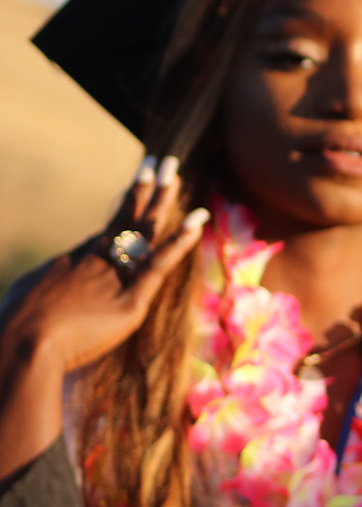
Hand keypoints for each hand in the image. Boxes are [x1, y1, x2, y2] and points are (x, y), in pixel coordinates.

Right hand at [0, 155, 209, 375]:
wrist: (21, 343)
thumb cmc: (14, 331)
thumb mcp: (25, 303)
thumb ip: (40, 295)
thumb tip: (37, 296)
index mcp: (69, 265)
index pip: (105, 235)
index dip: (124, 212)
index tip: (139, 191)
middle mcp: (94, 262)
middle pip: (125, 220)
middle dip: (144, 190)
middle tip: (160, 163)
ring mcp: (113, 277)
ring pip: (144, 232)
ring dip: (162, 202)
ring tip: (176, 173)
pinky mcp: (132, 299)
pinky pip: (160, 264)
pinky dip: (180, 242)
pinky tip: (198, 220)